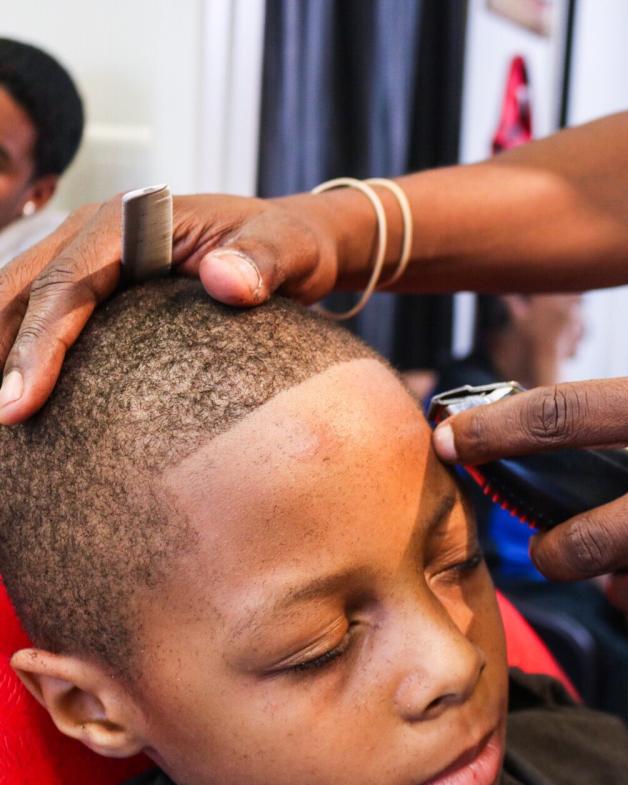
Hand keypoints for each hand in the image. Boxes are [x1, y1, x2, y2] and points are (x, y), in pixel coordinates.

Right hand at [0, 192, 346, 423]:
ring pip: (14, 306)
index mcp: (126, 222)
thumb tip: (228, 281)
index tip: (16, 405)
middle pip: (17, 294)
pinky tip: (16, 406)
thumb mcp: (289, 250)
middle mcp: (91, 236)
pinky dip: (15, 358)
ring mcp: (83, 262)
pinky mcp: (91, 292)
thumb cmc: (288, 246)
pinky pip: (40, 321)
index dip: (35, 346)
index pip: (65, 286)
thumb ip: (264, 262)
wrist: (289, 244)